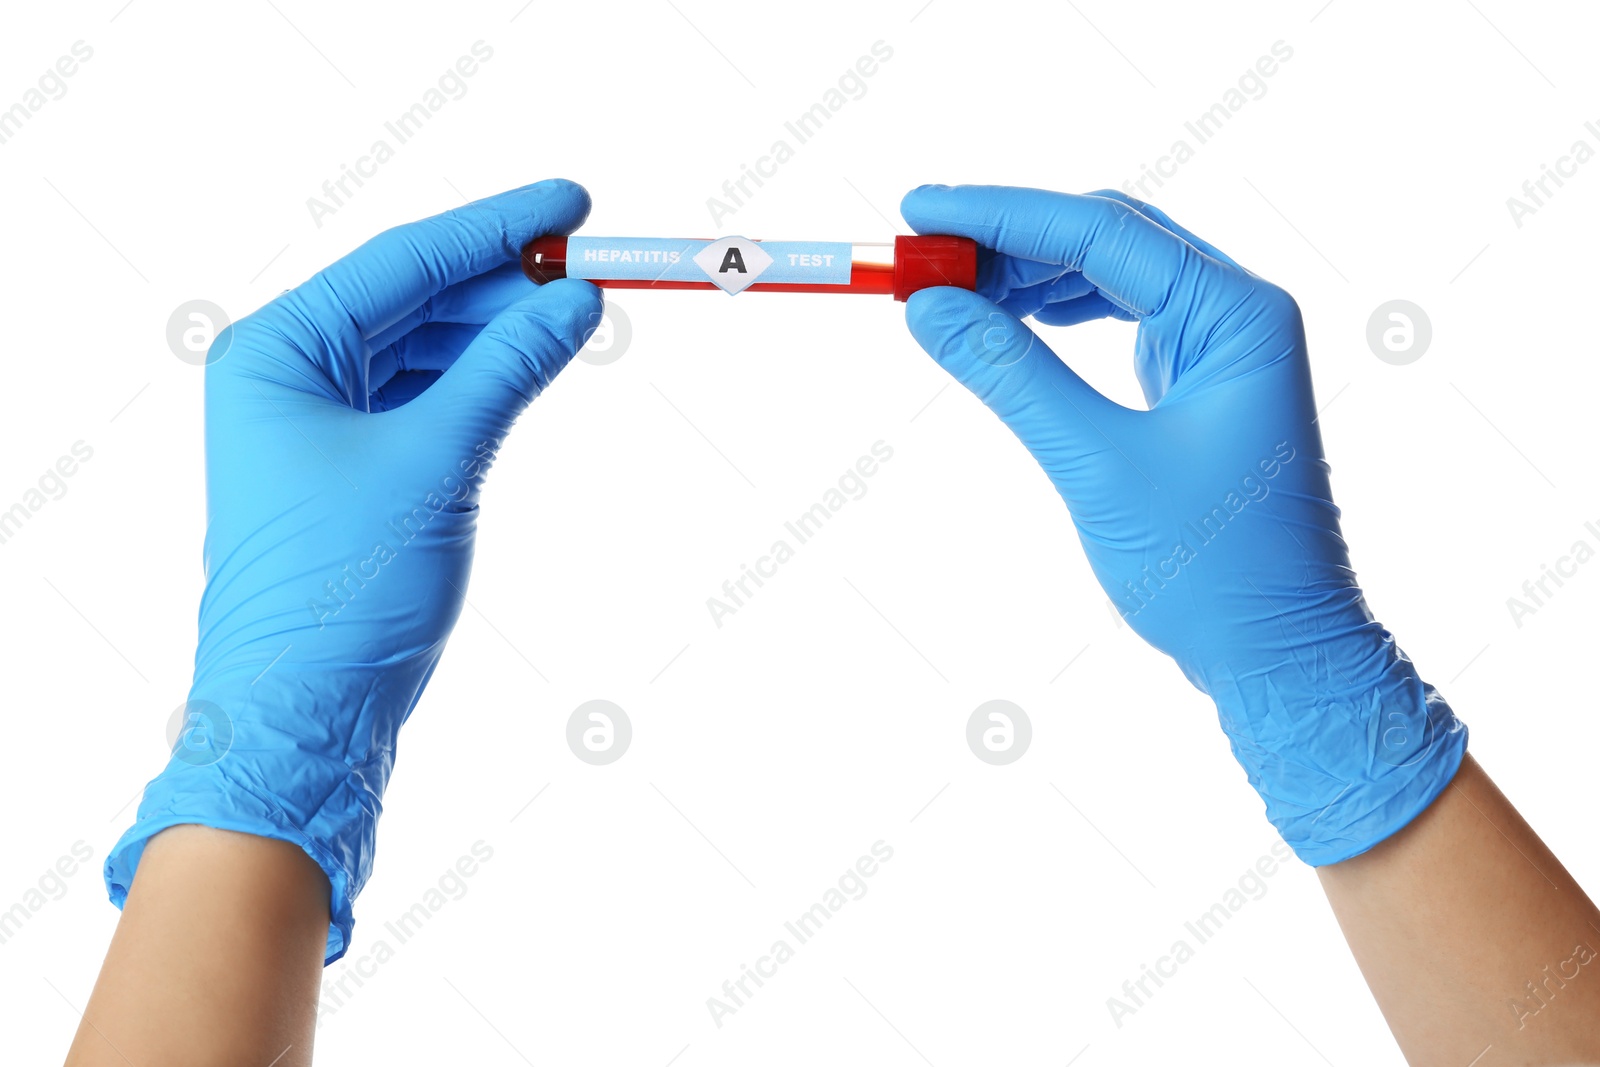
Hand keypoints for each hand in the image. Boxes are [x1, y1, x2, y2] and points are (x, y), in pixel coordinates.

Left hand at [105, 180, 601, 960]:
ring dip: (498, 335)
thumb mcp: (438, 461)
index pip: (404, 260)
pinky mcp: (350, 471)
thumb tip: (574, 299)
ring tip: (576, 317)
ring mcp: (316, 424)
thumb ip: (507, 368)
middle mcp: (286, 375)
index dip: (498, 226)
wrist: (301, 720)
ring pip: (424, 349)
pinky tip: (532, 368)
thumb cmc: (342, 590)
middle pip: (414, 298)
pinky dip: (480, 385)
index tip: (575, 202)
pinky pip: (426, 400)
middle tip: (593, 268)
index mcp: (276, 351)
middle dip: (504, 284)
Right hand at [900, 184, 1465, 863]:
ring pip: (1110, 272)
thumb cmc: (1212, 570)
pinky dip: (1057, 313)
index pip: (1101, 231)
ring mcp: (1220, 344)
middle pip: (1106, 237)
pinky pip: (1119, 315)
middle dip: (1008, 239)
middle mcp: (1236, 312)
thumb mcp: (1096, 466)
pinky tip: (1007, 318)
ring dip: (1027, 274)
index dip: (1000, 214)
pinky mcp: (1197, 380)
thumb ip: (1010, 376)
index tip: (919, 211)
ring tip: (947, 288)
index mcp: (1236, 315)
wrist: (1277, 652)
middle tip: (919, 253)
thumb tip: (928, 307)